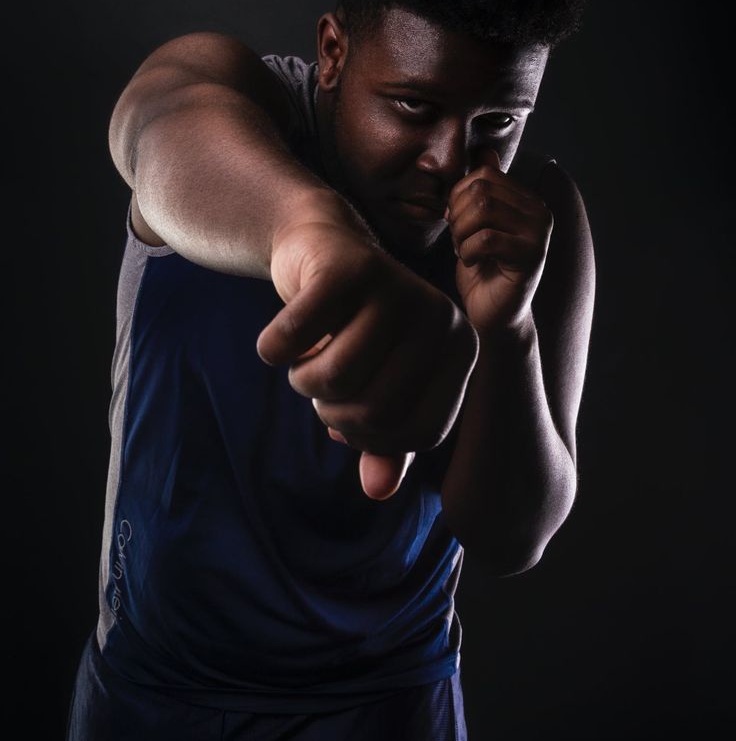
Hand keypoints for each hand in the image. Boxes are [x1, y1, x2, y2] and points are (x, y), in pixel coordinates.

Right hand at [256, 203, 478, 500]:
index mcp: (460, 351)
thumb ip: (383, 442)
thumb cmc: (354, 328)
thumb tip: (379, 492)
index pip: (421, 433)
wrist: (321, 248)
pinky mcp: (350, 266)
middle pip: (378, 408)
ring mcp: (398, 287)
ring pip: (337, 374)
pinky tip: (277, 340)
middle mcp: (441, 317)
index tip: (348, 416)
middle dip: (332, 411)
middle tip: (318, 383)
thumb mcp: (374, 386)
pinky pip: (297, 336)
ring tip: (301, 361)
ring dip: (302, 380)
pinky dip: (274, 348)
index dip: (373, 439)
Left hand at [445, 146, 553, 336]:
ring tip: (464, 250)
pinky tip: (472, 262)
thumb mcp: (477, 225)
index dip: (458, 195)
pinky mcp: (531, 256)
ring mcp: (539, 233)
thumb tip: (485, 152)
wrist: (494, 315)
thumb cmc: (484, 270)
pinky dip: (469, 251)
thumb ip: (483, 192)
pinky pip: (487, 239)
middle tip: (457, 239)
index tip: (454, 221)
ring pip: (483, 210)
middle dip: (458, 214)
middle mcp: (539, 211)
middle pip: (482, 190)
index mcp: (527, 200)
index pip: (484, 174)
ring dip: (462, 232)